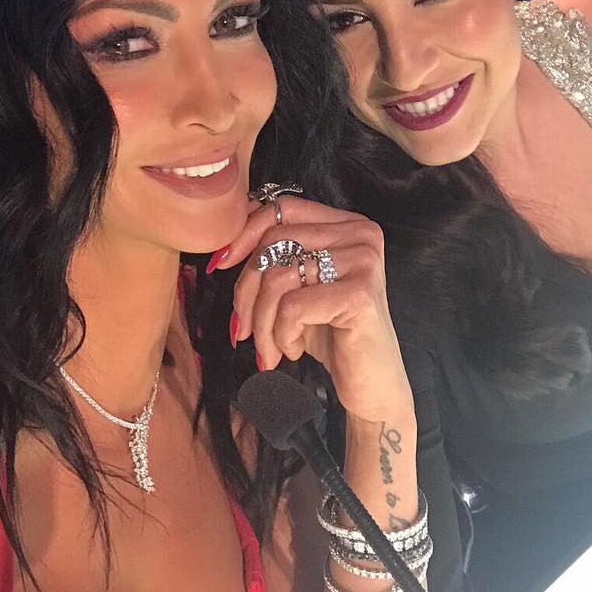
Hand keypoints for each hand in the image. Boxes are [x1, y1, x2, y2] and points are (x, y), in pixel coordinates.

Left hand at [214, 196, 413, 424]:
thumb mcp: (298, 287)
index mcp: (347, 223)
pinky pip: (293, 307)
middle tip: (241, 328)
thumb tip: (226, 239)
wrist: (370, 382)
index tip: (221, 265)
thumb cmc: (331, 333)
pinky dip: (281, 334)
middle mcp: (361, 234)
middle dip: (245, 291)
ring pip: (278, 277)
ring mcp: (363, 262)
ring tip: (268, 348)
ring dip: (261, 322)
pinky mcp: (360, 295)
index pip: (283, 208)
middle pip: (274, 243)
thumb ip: (274, 255)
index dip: (244, 233)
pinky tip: (291, 350)